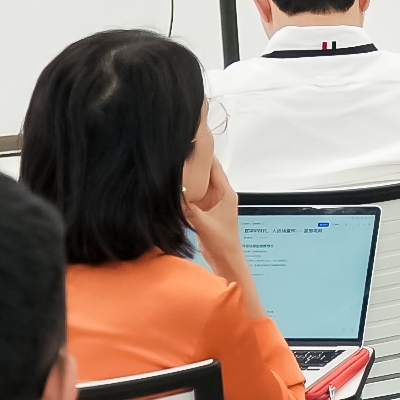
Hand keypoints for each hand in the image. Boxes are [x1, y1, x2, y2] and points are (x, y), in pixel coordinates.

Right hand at [181, 128, 244, 268]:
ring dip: (189, 174)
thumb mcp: (202, 222)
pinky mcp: (204, 209)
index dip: (205, 153)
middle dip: (194, 161)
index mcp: (226, 193)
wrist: (226, 258)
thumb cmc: (222, 243)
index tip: (194, 140)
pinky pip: (194, 193)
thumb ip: (188, 208)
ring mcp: (212, 201)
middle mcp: (220, 194)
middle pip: (206, 171)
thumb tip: (174, 193)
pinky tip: (174, 184)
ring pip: (199, 182)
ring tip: (175, 162)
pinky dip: (186, 187)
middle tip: (180, 149)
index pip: (214, 166)